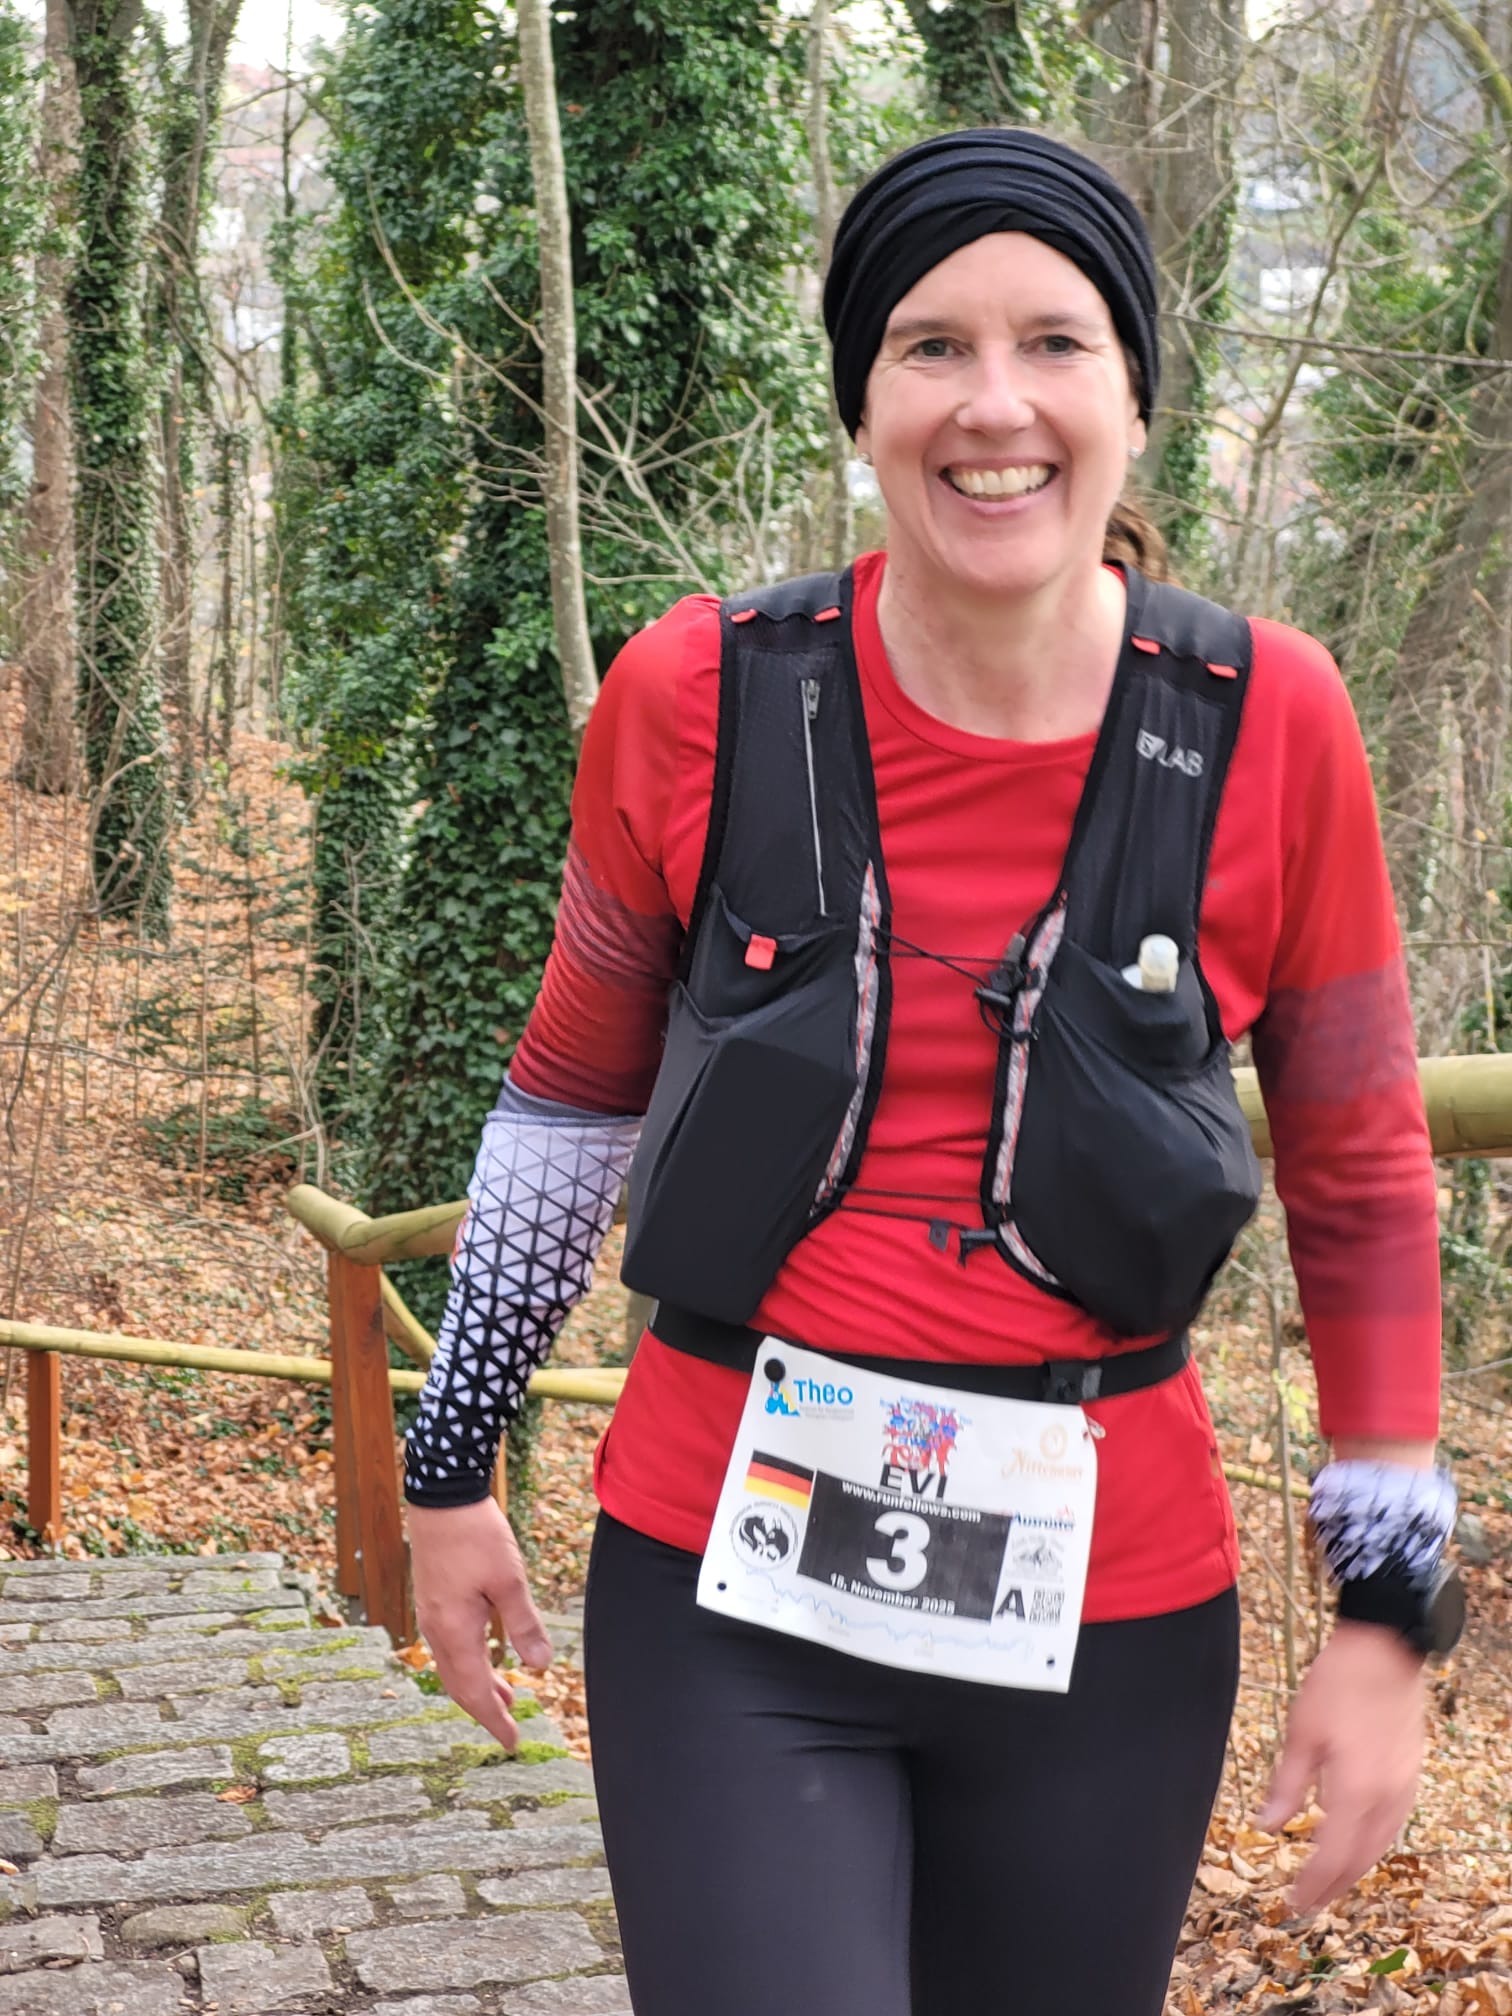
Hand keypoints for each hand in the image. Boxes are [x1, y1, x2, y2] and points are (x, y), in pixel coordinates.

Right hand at [408, 1497, 552, 1750]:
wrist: (442, 1496)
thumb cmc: (476, 1535)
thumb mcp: (510, 1580)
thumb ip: (524, 1625)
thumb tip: (540, 1666)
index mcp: (454, 1632)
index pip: (475, 1692)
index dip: (494, 1720)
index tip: (512, 1743)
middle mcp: (436, 1630)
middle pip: (460, 1685)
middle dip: (485, 1710)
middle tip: (510, 1730)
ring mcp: (432, 1615)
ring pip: (454, 1665)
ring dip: (479, 1685)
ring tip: (506, 1697)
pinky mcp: (434, 1599)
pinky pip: (449, 1646)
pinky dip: (469, 1662)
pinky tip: (486, 1655)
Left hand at [1258, 1620, 1425, 1913]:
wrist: (1384, 1650)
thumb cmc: (1337, 1684)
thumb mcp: (1301, 1733)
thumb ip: (1286, 1785)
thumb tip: (1266, 1826)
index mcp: (1355, 1791)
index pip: (1331, 1856)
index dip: (1312, 1884)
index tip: (1293, 1901)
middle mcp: (1385, 1798)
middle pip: (1359, 1860)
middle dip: (1332, 1886)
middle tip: (1307, 1902)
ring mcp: (1403, 1787)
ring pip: (1380, 1846)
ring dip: (1354, 1869)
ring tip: (1328, 1882)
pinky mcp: (1409, 1775)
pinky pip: (1392, 1826)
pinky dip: (1372, 1845)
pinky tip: (1356, 1843)